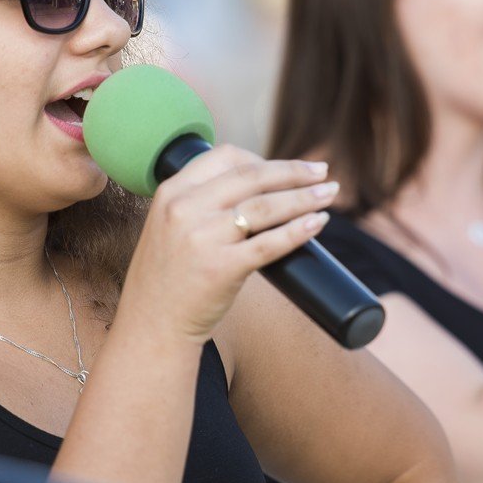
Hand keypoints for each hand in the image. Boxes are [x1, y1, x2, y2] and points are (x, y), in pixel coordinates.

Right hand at [119, 145, 339, 343]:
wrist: (153, 325)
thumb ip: (200, 204)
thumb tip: (257, 189)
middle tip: (323, 172)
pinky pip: (269, 243)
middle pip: (253, 176)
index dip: (262, 157)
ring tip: (329, 194)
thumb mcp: (169, 226)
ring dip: (305, 197)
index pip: (225, 156)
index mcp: (172, 192)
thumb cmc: (168, 278)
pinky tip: (317, 222)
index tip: (286, 167)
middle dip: (295, 172)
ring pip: (266, 206)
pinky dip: (298, 230)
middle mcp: (185, 208)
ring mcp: (203, 238)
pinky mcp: (221, 268)